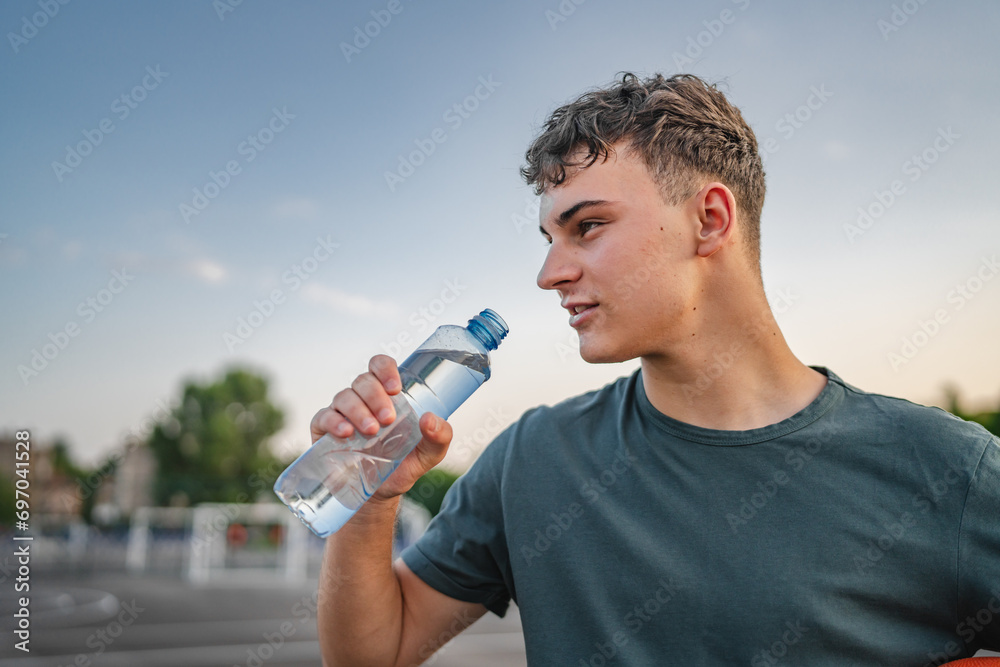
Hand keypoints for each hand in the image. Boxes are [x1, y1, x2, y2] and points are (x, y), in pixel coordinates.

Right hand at [310, 354, 452, 499]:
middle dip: (376, 397)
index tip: (395, 388)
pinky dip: (334, 421)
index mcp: (386, 396)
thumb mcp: (428, 455)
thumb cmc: (402, 466)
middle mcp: (362, 399)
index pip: (380, 366)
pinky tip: (346, 433)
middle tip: (388, 419)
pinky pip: (323, 417)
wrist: (379, 496)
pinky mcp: (323, 431)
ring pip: (344, 396)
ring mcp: (341, 413)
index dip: (385, 369)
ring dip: (358, 410)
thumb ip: (439, 437)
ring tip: (371, 431)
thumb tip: (430, 419)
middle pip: (363, 381)